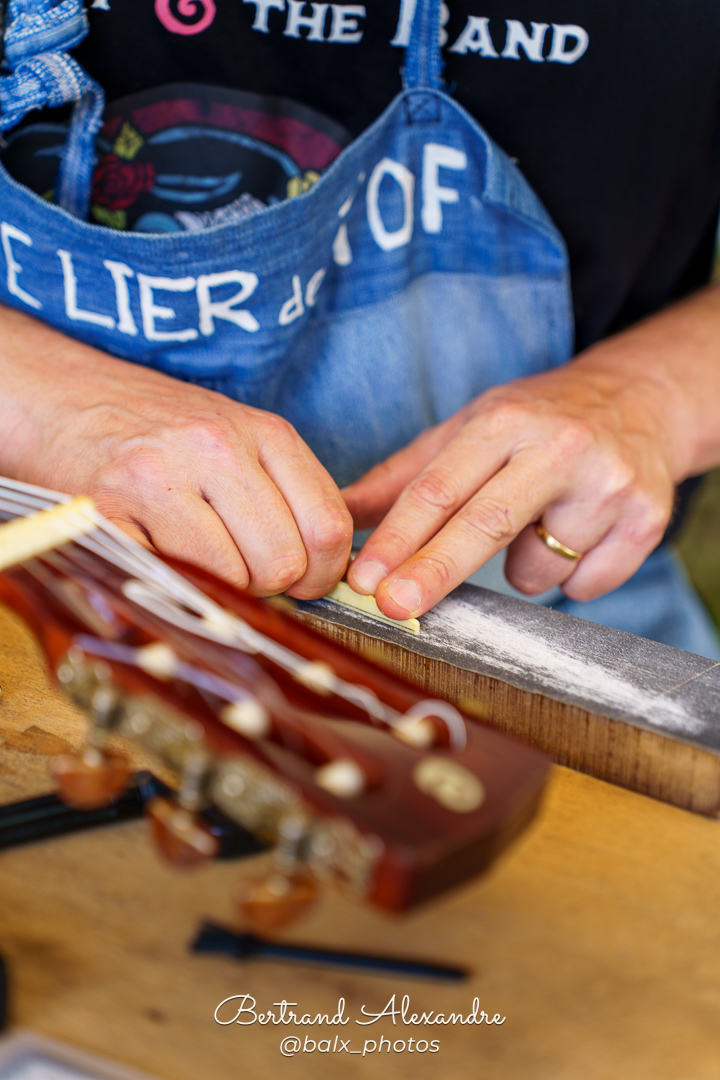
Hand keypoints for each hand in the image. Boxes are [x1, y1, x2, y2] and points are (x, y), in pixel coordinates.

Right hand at [0, 306, 351, 596]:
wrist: (64, 397)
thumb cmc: (161, 430)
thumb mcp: (239, 439)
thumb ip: (286, 494)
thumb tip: (329, 574)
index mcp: (264, 432)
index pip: (328, 526)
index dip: (322, 574)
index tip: (303, 584)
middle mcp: (216, 447)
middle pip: (282, 563)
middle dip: (268, 589)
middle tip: (242, 576)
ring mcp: (159, 476)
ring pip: (230, 579)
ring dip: (219, 590)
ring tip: (196, 561)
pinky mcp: (108, 509)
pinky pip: (166, 579)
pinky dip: (168, 586)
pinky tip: (158, 554)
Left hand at [344, 346, 688, 619]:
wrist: (641, 402)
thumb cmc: (538, 422)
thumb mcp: (469, 430)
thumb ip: (403, 477)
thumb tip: (339, 516)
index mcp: (505, 421)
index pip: (439, 488)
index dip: (397, 538)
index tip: (363, 579)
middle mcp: (559, 447)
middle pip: (485, 524)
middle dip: (434, 572)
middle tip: (393, 609)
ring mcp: (608, 484)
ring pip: (536, 570)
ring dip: (522, 566)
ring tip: (541, 521)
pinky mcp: (647, 519)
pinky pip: (584, 586)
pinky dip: (571, 576)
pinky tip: (579, 533)